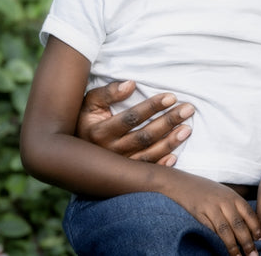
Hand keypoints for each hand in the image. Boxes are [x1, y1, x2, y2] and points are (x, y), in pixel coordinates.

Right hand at [75, 80, 193, 164]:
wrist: (73, 153)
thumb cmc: (86, 121)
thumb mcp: (90, 103)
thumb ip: (107, 93)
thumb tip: (131, 84)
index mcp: (100, 132)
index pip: (131, 118)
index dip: (152, 107)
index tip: (171, 97)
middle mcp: (109, 152)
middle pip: (144, 136)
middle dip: (168, 121)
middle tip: (188, 109)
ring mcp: (118, 166)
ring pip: (148, 155)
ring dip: (169, 142)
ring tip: (187, 129)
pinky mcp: (124, 176)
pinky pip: (145, 171)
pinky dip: (160, 166)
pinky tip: (175, 156)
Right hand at [171, 173, 260, 255]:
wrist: (186, 185)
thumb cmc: (210, 192)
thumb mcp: (227, 195)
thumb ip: (238, 209)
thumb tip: (252, 230)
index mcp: (234, 197)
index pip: (249, 214)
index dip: (256, 228)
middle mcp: (225, 202)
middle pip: (239, 224)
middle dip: (247, 241)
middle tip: (254, 254)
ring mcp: (212, 208)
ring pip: (225, 230)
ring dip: (233, 246)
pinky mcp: (200, 215)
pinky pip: (211, 230)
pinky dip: (218, 241)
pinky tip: (223, 249)